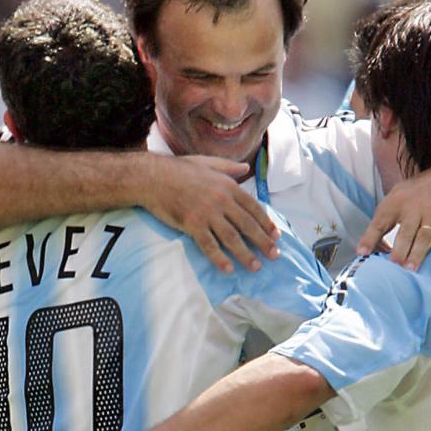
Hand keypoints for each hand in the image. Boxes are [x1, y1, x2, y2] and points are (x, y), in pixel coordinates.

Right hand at [144, 154, 279, 273]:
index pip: (253, 207)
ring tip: (256, 266)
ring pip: (232, 238)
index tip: (276, 235)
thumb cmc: (180, 169)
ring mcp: (207, 213)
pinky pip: (209, 245)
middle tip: (274, 255)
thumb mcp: (208, 162)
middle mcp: (222, 200)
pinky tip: (228, 268)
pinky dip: (220, 258)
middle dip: (263, 242)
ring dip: (246, 254)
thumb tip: (245, 168)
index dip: (266, 223)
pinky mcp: (192, 225)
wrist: (153, 177)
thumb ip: (228, 168)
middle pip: (247, 225)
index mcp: (228, 186)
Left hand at [356, 152, 430, 270]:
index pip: (380, 222)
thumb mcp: (399, 195)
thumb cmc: (422, 191)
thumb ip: (386, 218)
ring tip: (410, 269)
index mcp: (397, 202)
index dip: (369, 238)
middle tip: (393, 265)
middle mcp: (414, 207)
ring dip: (417, 254)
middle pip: (405, 232)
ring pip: (424, 237)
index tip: (362, 253)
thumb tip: (371, 245)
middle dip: (398, 249)